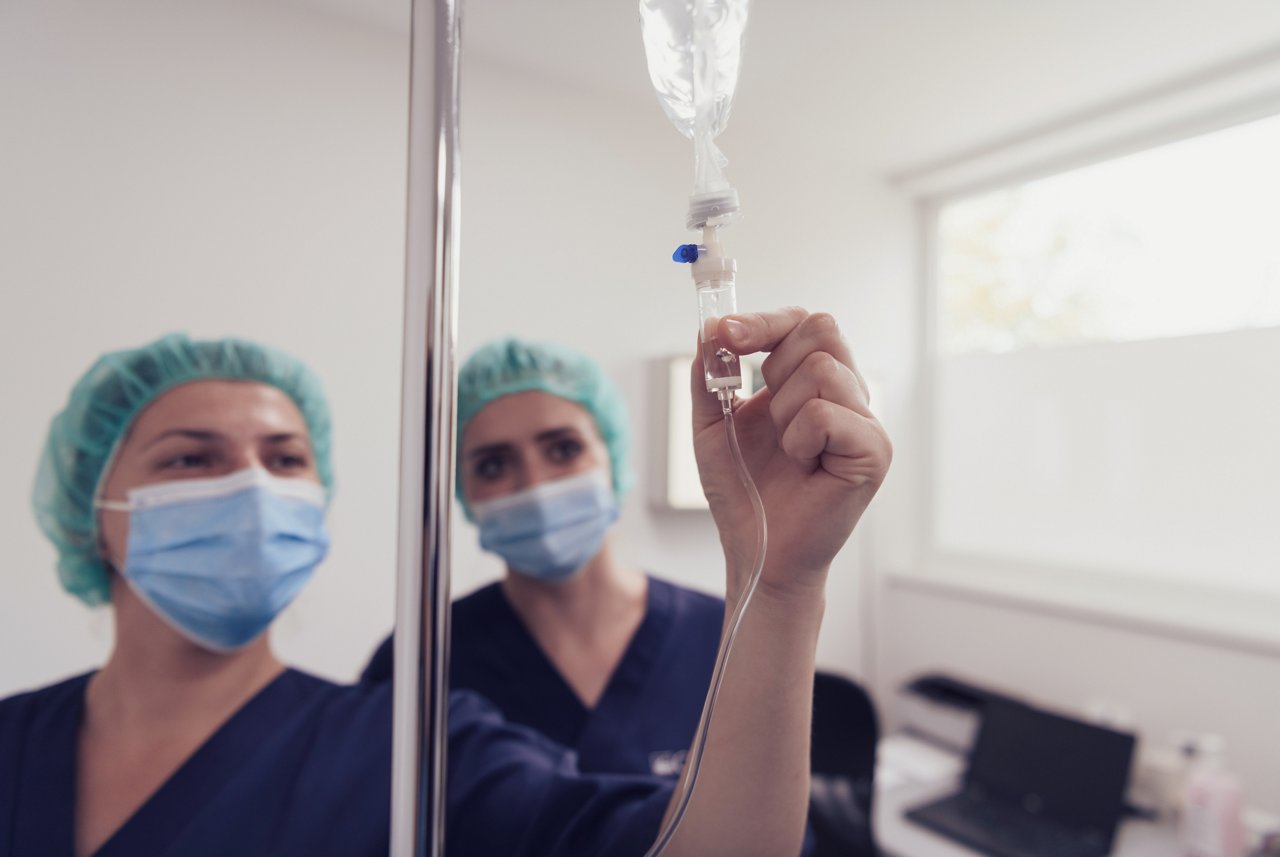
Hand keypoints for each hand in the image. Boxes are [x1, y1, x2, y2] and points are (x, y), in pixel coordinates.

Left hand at [691, 307, 891, 599]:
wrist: (757, 549)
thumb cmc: (744, 491)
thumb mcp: (712, 424)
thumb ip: (710, 375)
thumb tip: (709, 327)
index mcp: (814, 382)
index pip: (804, 322)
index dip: (765, 321)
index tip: (726, 333)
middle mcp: (847, 394)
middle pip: (822, 329)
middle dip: (775, 364)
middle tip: (765, 412)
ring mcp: (866, 421)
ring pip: (821, 370)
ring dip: (782, 413)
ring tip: (787, 451)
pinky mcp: (874, 450)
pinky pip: (827, 413)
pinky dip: (799, 439)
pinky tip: (804, 467)